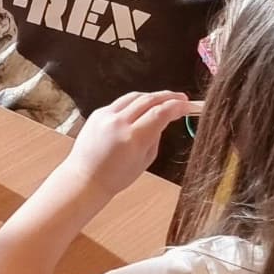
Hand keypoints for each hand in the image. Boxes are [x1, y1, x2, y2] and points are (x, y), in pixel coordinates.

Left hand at [65, 90, 196, 195]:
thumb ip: (155, 137)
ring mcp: (105, 116)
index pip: (160, 113)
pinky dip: (136, 102)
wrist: (86, 177)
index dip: (177, 107)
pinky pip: (121, 102)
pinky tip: (144, 106)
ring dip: (152, 96)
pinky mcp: (98, 113)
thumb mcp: (145, 160)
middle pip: (148, 100)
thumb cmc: (117, 176)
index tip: (187, 105)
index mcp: (132, 138)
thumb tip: (162, 119)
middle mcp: (118, 123)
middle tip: (181, 98)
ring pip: (135, 96)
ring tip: (166, 99)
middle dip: (168, 97)